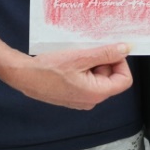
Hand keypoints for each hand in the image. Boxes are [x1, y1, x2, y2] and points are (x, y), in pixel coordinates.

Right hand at [2, 43, 132, 109]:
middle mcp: (91, 100)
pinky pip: (86, 79)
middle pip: (111, 77)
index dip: (120, 62)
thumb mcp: (81, 57)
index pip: (124, 80)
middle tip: (88, 50)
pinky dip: (83, 67)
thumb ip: (106, 54)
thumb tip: (124, 49)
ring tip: (77, 55)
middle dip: (103, 61)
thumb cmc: (48, 69)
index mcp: (97, 93)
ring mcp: (82, 98)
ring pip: (98, 76)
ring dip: (91, 62)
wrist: (25, 75)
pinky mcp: (73, 94)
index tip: (111, 50)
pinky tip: (71, 61)